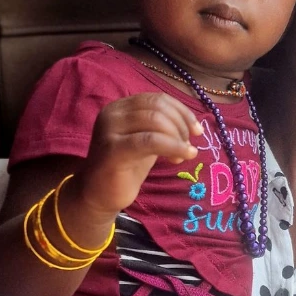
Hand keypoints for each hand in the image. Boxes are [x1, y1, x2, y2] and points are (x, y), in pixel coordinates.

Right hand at [75, 92, 203, 217]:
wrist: (98, 196)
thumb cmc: (124, 169)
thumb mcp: (145, 141)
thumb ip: (161, 127)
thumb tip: (191, 123)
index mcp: (120, 107)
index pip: (157, 99)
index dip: (181, 111)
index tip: (197, 130)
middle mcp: (112, 113)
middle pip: (157, 107)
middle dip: (181, 125)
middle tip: (189, 146)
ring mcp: (110, 130)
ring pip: (155, 121)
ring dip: (178, 137)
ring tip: (183, 155)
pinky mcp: (113, 150)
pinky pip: (150, 141)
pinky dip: (173, 146)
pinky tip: (183, 156)